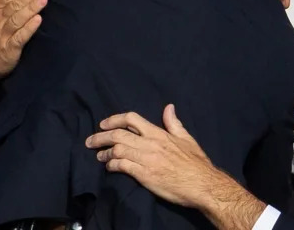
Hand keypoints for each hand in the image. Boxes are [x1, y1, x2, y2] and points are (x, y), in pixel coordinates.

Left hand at [86, 105, 219, 207]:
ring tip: (99, 156)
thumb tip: (169, 107)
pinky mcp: (144, 175)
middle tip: (90, 141)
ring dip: (104, 152)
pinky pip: (122, 166)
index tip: (103, 124)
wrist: (203, 185)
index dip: (114, 119)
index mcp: (158, 133)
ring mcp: (146, 159)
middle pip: (118, 134)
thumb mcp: (186, 138)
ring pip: (117, 150)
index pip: (131, 119)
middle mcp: (150, 143)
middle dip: (100, 137)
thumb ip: (174, 123)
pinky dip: (112, 165)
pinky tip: (109, 167)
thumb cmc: (196, 163)